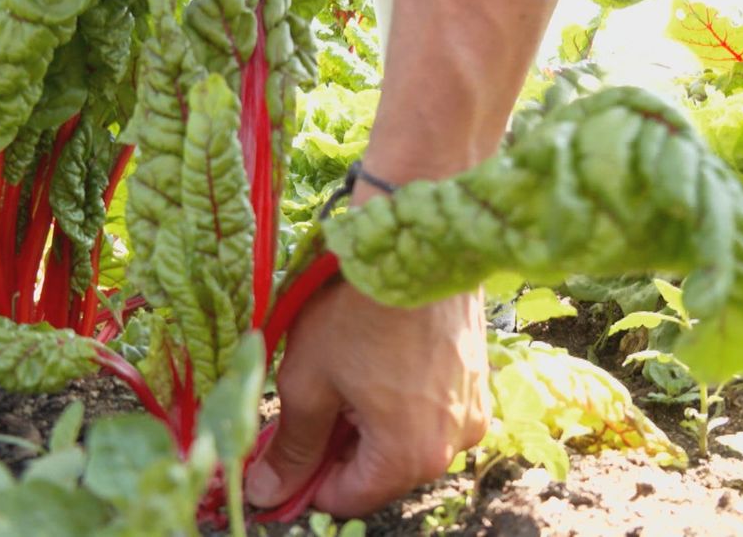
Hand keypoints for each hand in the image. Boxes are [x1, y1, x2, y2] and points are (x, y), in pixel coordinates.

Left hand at [245, 281, 489, 516]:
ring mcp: (471, 410)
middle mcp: (452, 443)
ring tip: (338, 377)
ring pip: (405, 439)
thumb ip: (291, 447)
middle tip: (303, 408)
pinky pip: (430, 410)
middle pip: (380, 472)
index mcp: (410, 456)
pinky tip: (373, 364)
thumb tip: (265, 493)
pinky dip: (398, 401)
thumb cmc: (359, 311)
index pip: (348, 498)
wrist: (418, 243)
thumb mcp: (309, 382)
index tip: (279, 453)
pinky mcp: (477, 380)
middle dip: (337, 450)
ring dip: (367, 424)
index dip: (305, 481)